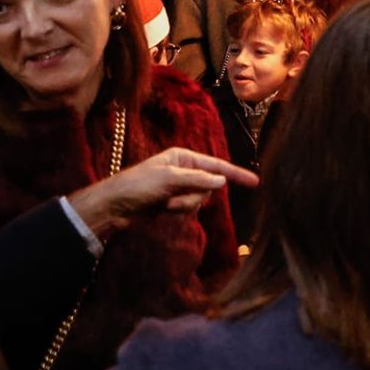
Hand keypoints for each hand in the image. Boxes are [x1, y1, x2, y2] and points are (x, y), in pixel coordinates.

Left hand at [67, 148, 257, 237]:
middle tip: (173, 198)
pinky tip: (160, 211)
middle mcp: (184, 170)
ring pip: (199, 200)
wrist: (114, 207)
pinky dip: (176, 212)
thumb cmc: (139, 185)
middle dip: (193, 196)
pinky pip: (187, 210)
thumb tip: (221, 180)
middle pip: (208, 187)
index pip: (217, 165)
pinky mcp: (172, 203)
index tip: (255, 182)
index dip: (236, 174)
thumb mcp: (169, 178)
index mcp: (184, 157)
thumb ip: (198, 179)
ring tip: (164, 205)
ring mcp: (178, 188)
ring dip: (183, 206)